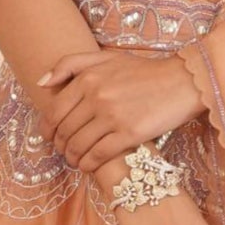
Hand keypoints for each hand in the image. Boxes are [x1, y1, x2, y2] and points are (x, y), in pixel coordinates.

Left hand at [30, 47, 205, 171]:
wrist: (182, 81)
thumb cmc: (144, 71)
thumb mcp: (106, 58)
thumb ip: (71, 64)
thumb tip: (41, 83)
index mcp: (88, 79)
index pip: (54, 111)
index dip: (47, 130)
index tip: (50, 138)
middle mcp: (96, 97)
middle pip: (64, 131)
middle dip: (60, 146)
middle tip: (64, 152)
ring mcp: (112, 116)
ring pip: (78, 146)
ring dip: (73, 158)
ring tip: (76, 161)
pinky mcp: (129, 134)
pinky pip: (98, 156)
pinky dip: (89, 164)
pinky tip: (89, 166)